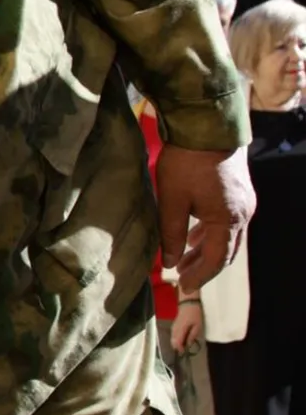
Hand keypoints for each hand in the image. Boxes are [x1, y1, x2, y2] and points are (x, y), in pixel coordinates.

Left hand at [157, 145, 254, 290]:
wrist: (207, 127)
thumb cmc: (186, 163)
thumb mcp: (172, 200)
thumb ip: (171, 233)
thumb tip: (170, 263)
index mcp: (227, 220)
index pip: (217, 259)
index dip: (200, 275)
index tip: (183, 287)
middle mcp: (243, 214)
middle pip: (226, 251)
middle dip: (204, 267)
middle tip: (184, 279)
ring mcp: (244, 203)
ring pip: (227, 237)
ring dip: (206, 250)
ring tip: (185, 261)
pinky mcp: (239, 192)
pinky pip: (227, 222)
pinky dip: (210, 233)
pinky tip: (195, 236)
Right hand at [170, 299, 202, 353]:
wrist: (188, 303)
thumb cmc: (194, 314)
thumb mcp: (197, 325)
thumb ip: (192, 335)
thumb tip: (189, 344)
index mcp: (180, 330)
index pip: (177, 342)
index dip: (180, 349)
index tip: (184, 353)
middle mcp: (175, 329)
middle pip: (172, 341)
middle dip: (177, 347)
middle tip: (183, 351)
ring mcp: (173, 327)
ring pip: (172, 338)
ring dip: (176, 344)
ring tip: (183, 347)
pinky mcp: (174, 325)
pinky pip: (173, 335)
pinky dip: (175, 339)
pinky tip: (180, 340)